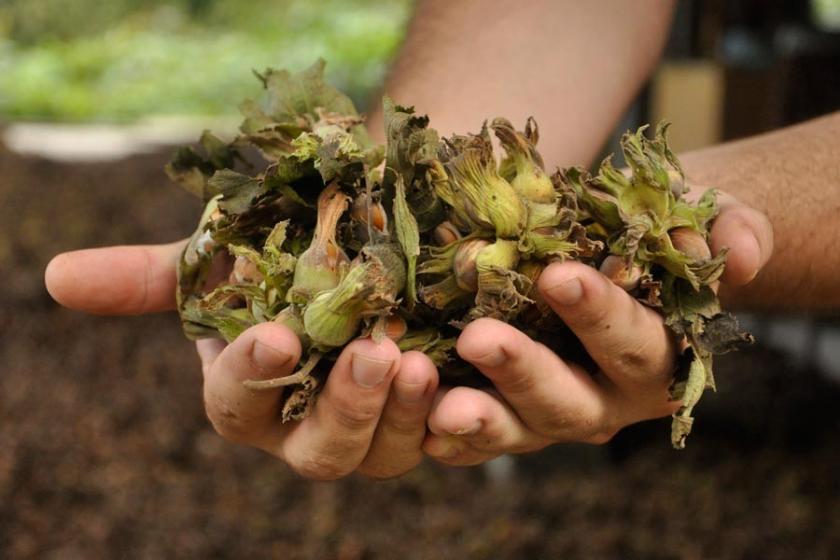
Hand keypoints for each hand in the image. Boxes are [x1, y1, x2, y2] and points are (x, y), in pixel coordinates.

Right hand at [45, 241, 438, 479]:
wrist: (363, 244)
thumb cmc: (282, 257)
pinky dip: (459, 422)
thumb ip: (151, 276)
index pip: (239, 405)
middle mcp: (310, 429)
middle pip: (321, 452)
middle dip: (344, 409)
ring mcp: (376, 432)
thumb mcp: (222, 256)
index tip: (278, 336)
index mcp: (254, 397)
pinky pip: (447, 439)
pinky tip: (475, 385)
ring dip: (403, 416)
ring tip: (421, 361)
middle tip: (372, 352)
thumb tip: (54, 278)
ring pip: (386, 457)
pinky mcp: (431, 417)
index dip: (253, 376)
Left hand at [422, 192, 773, 464]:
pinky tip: (421, 423)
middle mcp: (611, 398)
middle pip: (570, 400)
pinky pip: (484, 438)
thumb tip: (741, 254)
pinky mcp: (515, 413)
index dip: (599, 314)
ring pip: (523, 429)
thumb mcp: (707, 216)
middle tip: (478, 338)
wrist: (625, 252)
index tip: (557, 276)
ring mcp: (558, 412)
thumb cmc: (664, 229)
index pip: (634, 341)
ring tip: (441, 406)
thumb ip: (733, 231)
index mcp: (662, 357)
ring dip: (482, 420)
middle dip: (524, 371)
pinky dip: (454, 437)